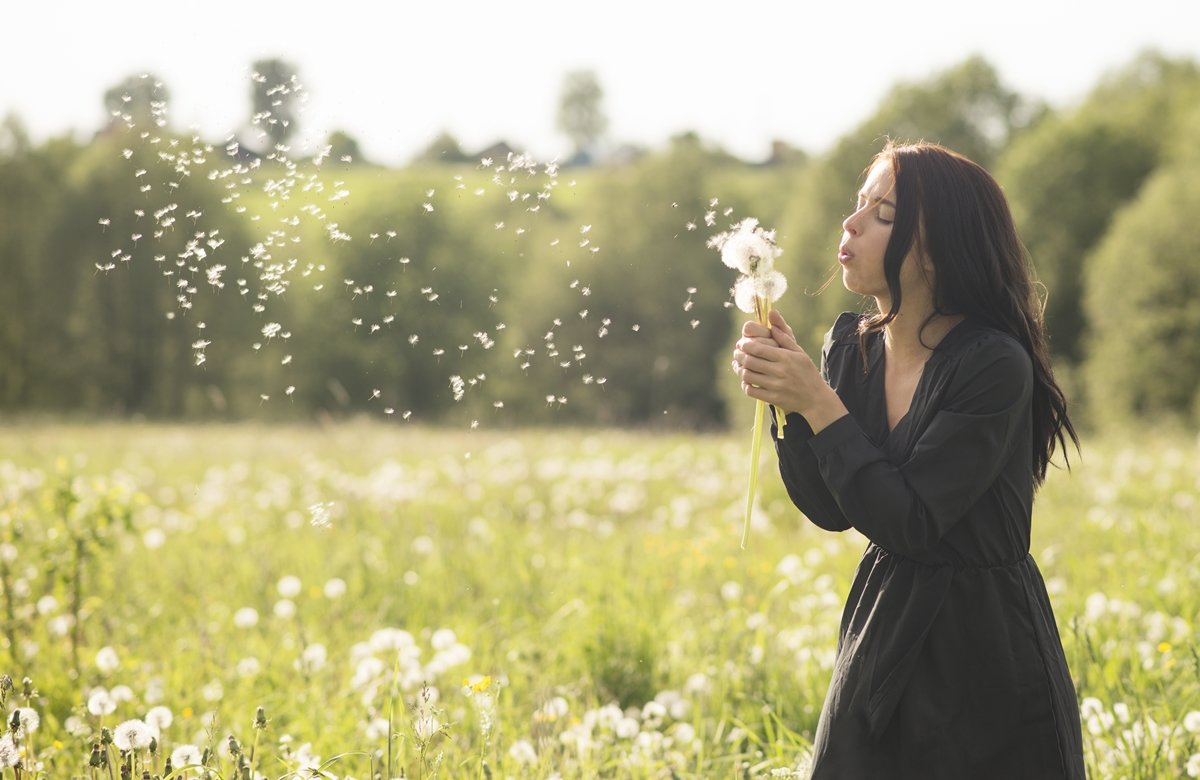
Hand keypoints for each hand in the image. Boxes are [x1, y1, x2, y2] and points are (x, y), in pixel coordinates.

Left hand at [731, 309, 847, 432]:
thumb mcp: (799, 352)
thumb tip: (772, 315)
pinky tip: (746, 380)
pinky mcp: (773, 398)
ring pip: (748, 376)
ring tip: (739, 366)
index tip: (741, 343)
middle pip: (750, 361)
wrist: (816, 398)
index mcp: (786, 357)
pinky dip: (745, 385)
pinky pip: (752, 391)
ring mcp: (776, 386)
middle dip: (739, 356)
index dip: (745, 345)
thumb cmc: (806, 372)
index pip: (758, 348)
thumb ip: (784, 336)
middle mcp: (780, 371)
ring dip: (740, 370)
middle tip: (736, 353)